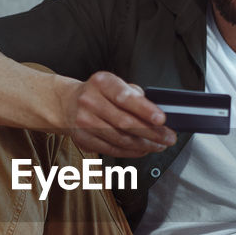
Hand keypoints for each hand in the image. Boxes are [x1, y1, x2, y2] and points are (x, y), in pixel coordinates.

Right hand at [57, 72, 176, 157]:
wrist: (67, 103)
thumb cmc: (97, 93)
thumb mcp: (113, 83)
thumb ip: (133, 94)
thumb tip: (157, 111)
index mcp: (101, 83)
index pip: (125, 97)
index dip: (145, 109)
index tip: (161, 119)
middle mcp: (90, 101)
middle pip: (125, 122)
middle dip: (152, 133)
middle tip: (168, 138)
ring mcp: (84, 122)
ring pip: (121, 139)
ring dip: (145, 145)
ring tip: (159, 145)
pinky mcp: (84, 139)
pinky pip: (112, 149)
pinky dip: (131, 152)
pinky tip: (143, 150)